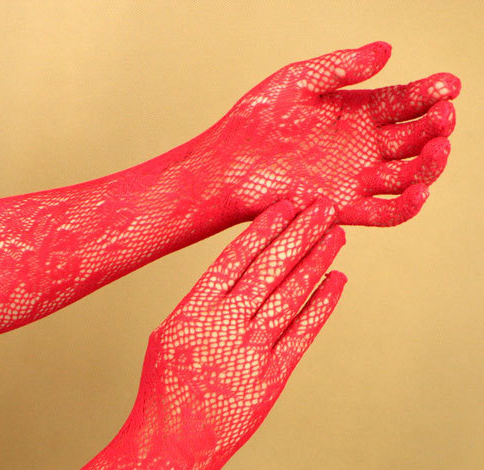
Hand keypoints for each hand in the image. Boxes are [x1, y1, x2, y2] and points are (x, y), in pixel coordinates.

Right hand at [124, 198, 345, 469]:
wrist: (172, 443)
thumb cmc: (165, 390)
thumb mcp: (167, 338)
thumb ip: (198, 308)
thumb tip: (231, 279)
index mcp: (191, 312)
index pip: (234, 259)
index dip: (263, 230)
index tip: (285, 206)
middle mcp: (221, 326)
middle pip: (268, 269)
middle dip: (299, 233)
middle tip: (323, 207)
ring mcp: (247, 352)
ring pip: (289, 296)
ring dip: (316, 262)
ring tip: (336, 236)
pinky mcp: (270, 378)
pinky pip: (302, 334)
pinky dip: (321, 306)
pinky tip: (336, 282)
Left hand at [189, 42, 458, 226]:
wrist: (225, 165)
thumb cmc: (253, 123)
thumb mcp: (297, 81)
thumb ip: (340, 67)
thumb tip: (385, 51)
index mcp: (356, 112)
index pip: (405, 101)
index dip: (431, 93)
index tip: (448, 86)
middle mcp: (361, 147)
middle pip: (415, 138)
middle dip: (437, 126)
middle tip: (443, 116)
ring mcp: (353, 179)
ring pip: (408, 176)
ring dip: (431, 164)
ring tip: (437, 147)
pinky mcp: (340, 208)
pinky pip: (383, 214)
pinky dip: (406, 206)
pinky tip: (419, 190)